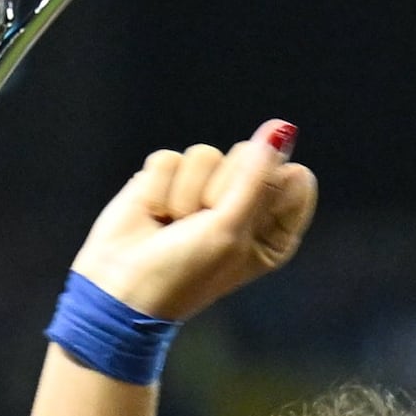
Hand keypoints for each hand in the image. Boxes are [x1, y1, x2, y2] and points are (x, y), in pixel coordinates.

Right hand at [75, 126, 316, 321]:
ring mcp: (205, 189)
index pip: (295, 179)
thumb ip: (257, 176)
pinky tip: (153, 214)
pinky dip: (157, 188)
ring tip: (173, 224)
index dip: (268, 189)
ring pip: (206, 154)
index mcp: (274, 230)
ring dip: (185, 194)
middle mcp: (243, 205)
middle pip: (250, 156)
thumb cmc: (185, 271)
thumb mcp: (231, 229)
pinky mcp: (167, 178)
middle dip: (219, 190)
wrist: (120, 287)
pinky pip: (169, 158)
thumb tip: (281, 128)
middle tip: (201, 224)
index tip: (243, 218)